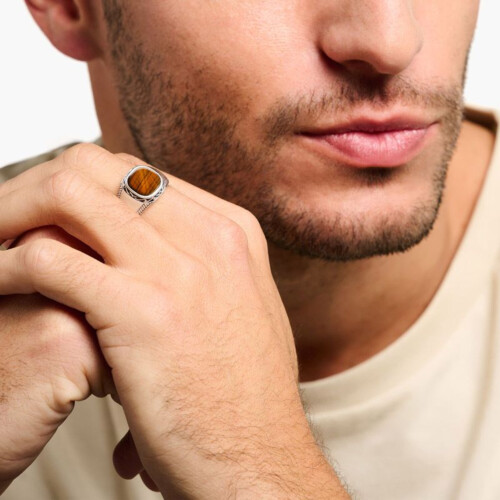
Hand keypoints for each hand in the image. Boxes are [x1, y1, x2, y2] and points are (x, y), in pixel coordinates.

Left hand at [0, 144, 345, 497]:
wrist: (262, 458)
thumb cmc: (245, 394)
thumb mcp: (241, 307)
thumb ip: (207, 267)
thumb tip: (158, 248)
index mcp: (230, 231)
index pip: (136, 173)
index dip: (82, 186)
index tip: (50, 213)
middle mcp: (209, 236)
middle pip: (97, 167)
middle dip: (39, 184)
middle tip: (9, 219)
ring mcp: (179, 269)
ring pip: (66, 193)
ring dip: (13, 212)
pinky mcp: (144, 311)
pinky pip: (48, 259)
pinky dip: (5, 265)